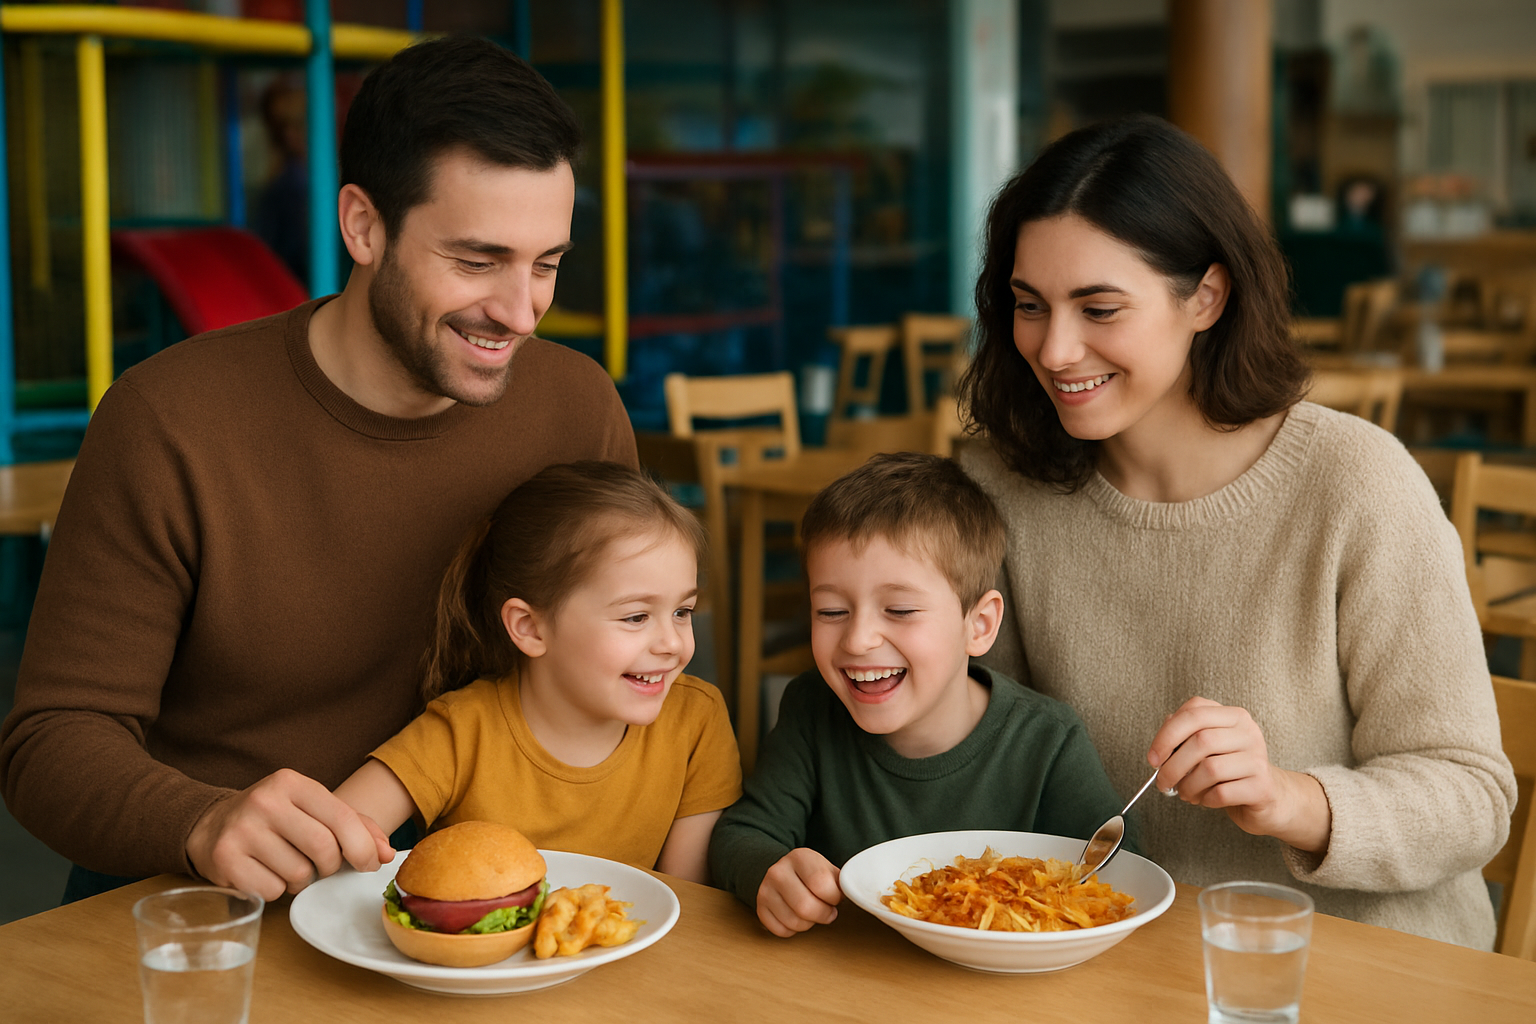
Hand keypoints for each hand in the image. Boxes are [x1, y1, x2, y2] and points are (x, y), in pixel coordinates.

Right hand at [186, 768, 395, 900]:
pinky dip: (276, 890)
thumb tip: (387, 854)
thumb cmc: (274, 819)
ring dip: (301, 880)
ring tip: (285, 865)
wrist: (210, 825)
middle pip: (324, 849)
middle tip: (321, 866)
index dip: (363, 847)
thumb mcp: (312, 809)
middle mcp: (265, 801)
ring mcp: (241, 830)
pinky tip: (264, 873)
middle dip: (330, 866)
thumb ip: (355, 826)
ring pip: (298, 875)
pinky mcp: (224, 860)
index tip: (368, 863)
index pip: (342, 818)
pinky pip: (272, 891)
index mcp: (292, 782)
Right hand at [756, 848, 841, 936]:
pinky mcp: (760, 908)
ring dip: (809, 923)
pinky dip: (793, 930)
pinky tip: (796, 916)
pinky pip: (781, 931)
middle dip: (823, 915)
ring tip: (812, 912)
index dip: (834, 898)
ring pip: (794, 923)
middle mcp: (778, 872)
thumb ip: (840, 881)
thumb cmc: (810, 874)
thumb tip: (854, 895)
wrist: (780, 871)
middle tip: (827, 911)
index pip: (821, 885)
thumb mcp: (826, 868)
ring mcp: (766, 890)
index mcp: (799, 857)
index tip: (835, 897)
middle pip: (806, 907)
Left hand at [1148, 697, 1330, 853]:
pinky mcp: (1262, 787)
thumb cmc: (1231, 769)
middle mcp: (1249, 732)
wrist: (1270, 796)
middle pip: (1200, 741)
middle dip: (1173, 766)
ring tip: (1186, 793)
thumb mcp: (1209, 747)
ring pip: (1209, 769)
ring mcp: (1258, 759)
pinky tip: (1205, 799)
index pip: (1194, 713)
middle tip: (1163, 782)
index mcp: (1233, 716)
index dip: (1166, 735)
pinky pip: (1221, 793)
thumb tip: (1159, 748)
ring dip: (1188, 786)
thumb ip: (1184, 737)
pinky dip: (1205, 799)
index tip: (1153, 758)